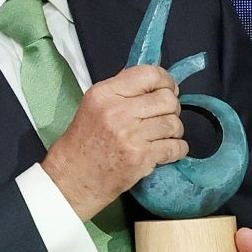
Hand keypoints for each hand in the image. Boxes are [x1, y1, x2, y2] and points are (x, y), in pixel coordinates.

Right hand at [41, 64, 185, 218]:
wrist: (74, 177)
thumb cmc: (84, 141)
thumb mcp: (95, 105)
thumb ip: (122, 90)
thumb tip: (154, 80)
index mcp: (105, 94)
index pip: (148, 74)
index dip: (165, 80)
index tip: (168, 89)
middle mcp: (118, 111)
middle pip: (167, 99)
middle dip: (172, 107)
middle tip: (164, 115)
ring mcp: (131, 136)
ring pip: (174, 123)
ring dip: (174, 130)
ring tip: (162, 135)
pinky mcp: (141, 158)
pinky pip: (176, 147)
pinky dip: (177, 148)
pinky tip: (166, 149)